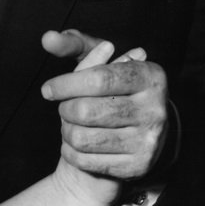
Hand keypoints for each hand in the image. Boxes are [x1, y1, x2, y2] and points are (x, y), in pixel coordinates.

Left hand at [41, 29, 167, 181]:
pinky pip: (85, 160)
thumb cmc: (110, 91)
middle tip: (65, 107)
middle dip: (65, 109)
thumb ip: (74, 46)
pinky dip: (70, 151)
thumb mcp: (99, 63)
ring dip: (66, 130)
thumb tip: (49, 39)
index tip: (48, 89)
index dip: (66, 84)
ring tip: (71, 124)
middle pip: (86, 110)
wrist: (135, 137)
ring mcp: (149, 141)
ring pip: (82, 137)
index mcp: (151, 76)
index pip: (100, 78)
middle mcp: (156, 109)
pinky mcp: (138, 166)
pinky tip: (76, 143)